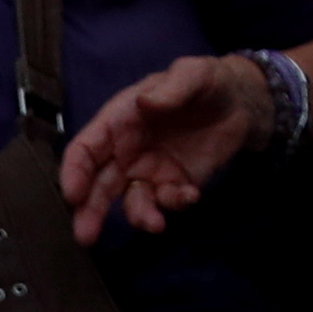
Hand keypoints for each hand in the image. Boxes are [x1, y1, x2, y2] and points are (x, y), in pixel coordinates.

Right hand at [58, 50, 282, 244]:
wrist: (240, 103)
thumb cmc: (205, 82)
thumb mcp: (192, 74)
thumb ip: (170, 87)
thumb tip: (145, 102)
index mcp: (120, 121)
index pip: (85, 149)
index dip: (74, 172)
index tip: (73, 195)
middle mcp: (128, 151)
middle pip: (98, 186)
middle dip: (89, 212)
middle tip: (86, 237)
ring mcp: (150, 171)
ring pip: (131, 201)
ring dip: (139, 216)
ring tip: (155, 224)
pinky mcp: (174, 185)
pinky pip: (166, 202)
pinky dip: (175, 204)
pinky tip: (191, 195)